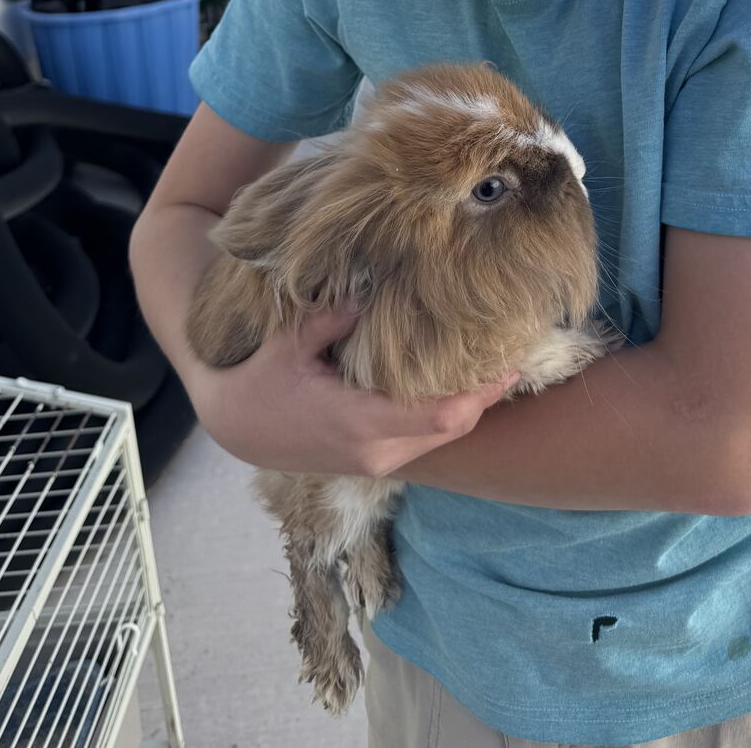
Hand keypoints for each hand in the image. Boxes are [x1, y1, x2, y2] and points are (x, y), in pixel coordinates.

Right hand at [186, 307, 520, 476]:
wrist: (236, 428)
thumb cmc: (259, 382)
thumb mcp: (288, 343)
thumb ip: (330, 318)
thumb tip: (368, 289)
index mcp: (360, 424)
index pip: (441, 416)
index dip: (483, 391)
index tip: (510, 357)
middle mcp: (377, 452)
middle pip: (454, 427)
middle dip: (488, 394)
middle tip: (514, 349)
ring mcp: (378, 461)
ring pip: (443, 436)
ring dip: (471, 404)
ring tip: (494, 360)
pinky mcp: (376, 460)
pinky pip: (426, 438)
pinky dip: (448, 413)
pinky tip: (458, 381)